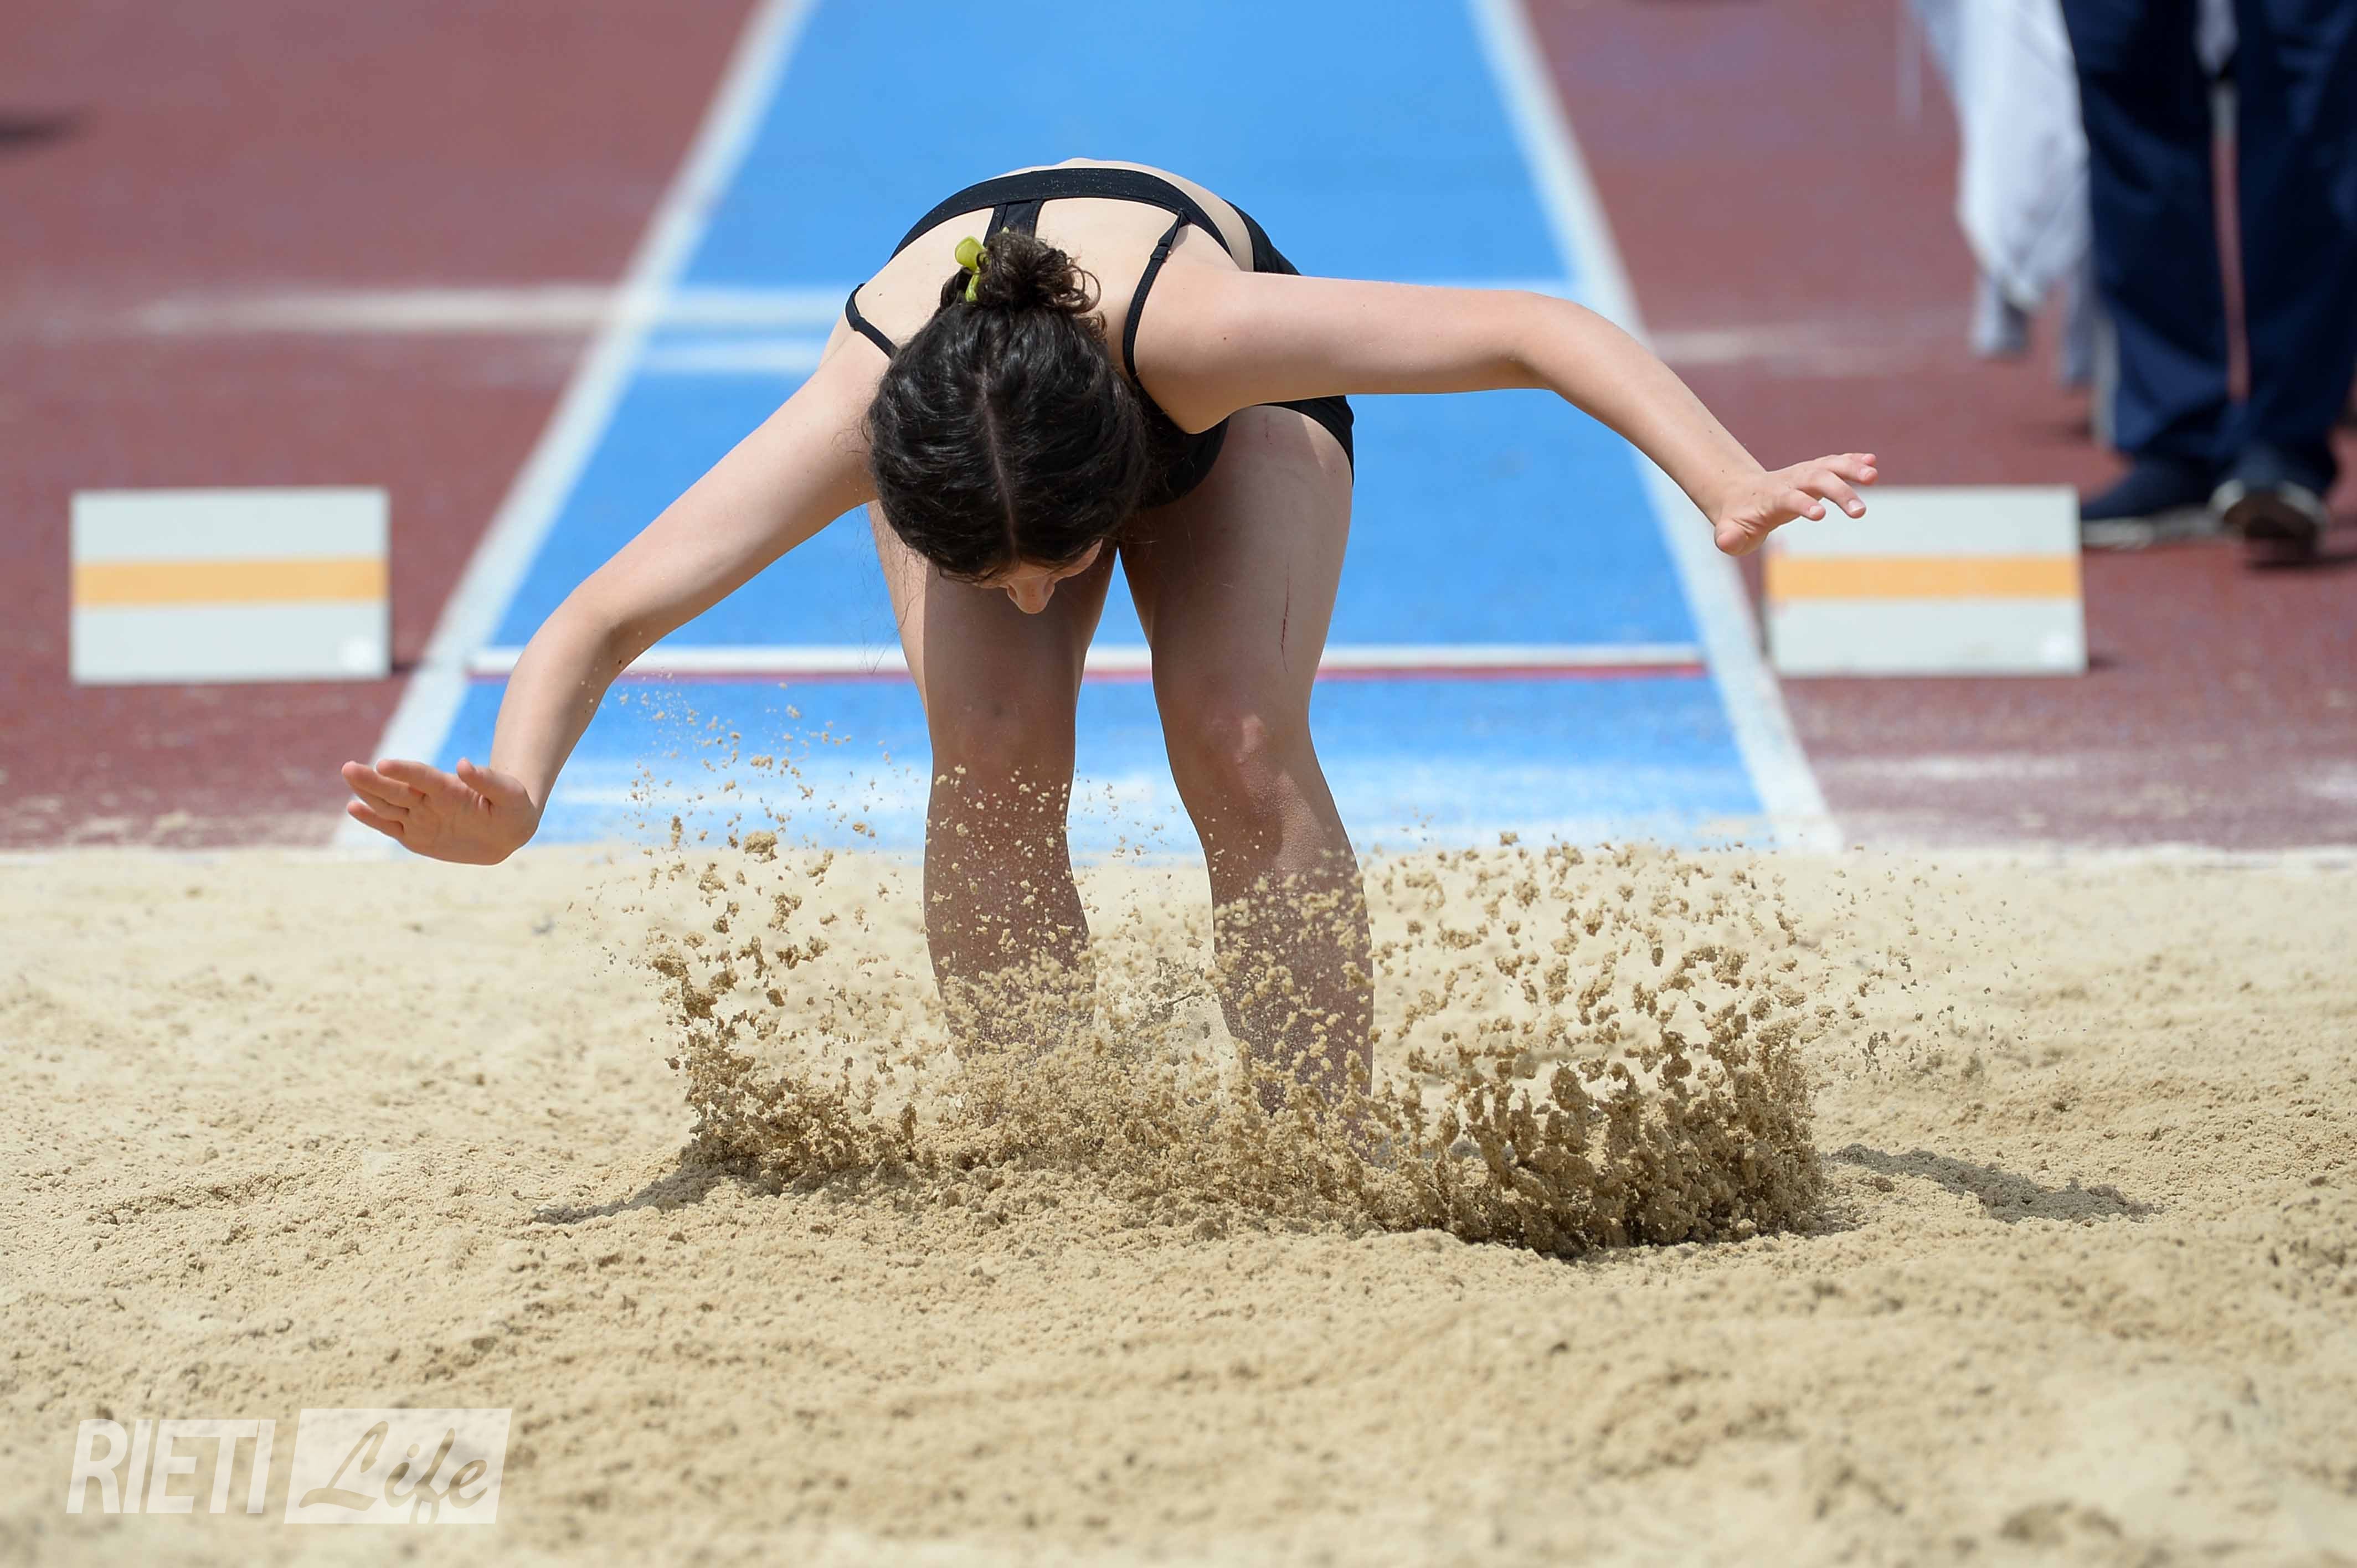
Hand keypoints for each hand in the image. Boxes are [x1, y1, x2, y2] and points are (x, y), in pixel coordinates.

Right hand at [340, 757, 540, 863]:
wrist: (507, 830)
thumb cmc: (511, 807)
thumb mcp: (510, 795)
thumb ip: (488, 780)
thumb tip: (463, 764)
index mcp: (449, 789)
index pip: (423, 778)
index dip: (405, 772)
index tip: (384, 764)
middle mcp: (429, 800)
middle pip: (397, 789)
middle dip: (373, 780)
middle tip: (349, 767)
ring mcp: (419, 817)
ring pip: (388, 805)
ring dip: (367, 792)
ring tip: (349, 776)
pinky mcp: (414, 835)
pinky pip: (390, 827)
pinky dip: (372, 819)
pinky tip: (353, 807)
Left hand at [1710, 453, 1878, 556]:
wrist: (1740, 495)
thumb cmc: (1737, 520)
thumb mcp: (1728, 534)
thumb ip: (1728, 538)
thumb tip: (1727, 541)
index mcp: (1770, 497)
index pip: (1789, 498)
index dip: (1803, 504)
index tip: (1821, 515)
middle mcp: (1789, 481)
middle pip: (1816, 480)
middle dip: (1838, 493)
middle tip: (1860, 512)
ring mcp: (1803, 473)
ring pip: (1828, 466)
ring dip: (1851, 469)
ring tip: (1873, 475)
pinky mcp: (1814, 472)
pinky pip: (1834, 463)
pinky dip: (1852, 460)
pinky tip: (1872, 461)